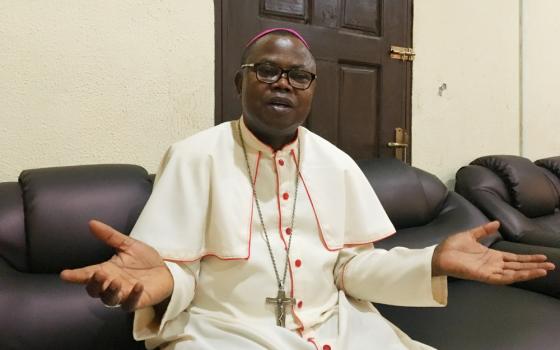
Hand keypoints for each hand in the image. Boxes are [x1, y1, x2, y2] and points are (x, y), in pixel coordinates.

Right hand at [60, 220, 173, 311]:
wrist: (166, 270)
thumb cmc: (144, 260)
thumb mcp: (128, 245)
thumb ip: (110, 236)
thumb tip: (91, 223)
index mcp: (107, 271)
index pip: (87, 274)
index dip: (75, 276)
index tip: (64, 274)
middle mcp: (112, 284)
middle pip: (94, 291)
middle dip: (94, 284)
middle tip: (99, 274)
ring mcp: (123, 294)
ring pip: (109, 300)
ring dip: (110, 292)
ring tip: (116, 281)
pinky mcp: (137, 301)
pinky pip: (131, 303)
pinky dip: (133, 296)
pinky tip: (138, 286)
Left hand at [432, 221, 554, 283]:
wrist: (438, 254)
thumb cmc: (452, 247)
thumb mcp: (471, 235)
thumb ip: (484, 230)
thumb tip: (497, 223)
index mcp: (491, 256)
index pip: (514, 258)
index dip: (528, 258)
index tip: (542, 256)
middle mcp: (493, 265)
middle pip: (518, 267)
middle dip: (534, 266)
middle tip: (551, 265)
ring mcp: (489, 271)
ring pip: (514, 273)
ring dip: (529, 272)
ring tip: (544, 270)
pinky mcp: (483, 276)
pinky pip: (502, 278)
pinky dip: (515, 276)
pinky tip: (526, 274)